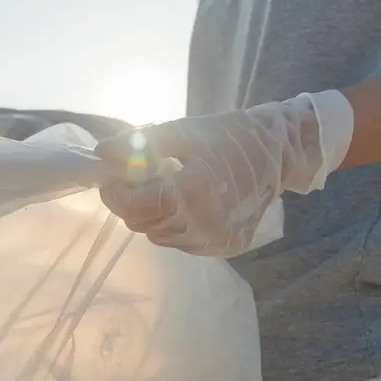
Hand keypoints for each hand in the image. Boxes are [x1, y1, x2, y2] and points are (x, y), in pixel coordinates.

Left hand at [95, 91, 352, 256]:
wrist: (280, 154)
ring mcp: (214, 240)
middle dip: (131, 203)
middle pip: (143, 224)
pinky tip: (185, 205)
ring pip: (160, 237)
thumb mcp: (183, 132)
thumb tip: (101, 153)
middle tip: (136, 181)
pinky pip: (183, 243)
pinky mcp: (224, 248)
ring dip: (153, 216)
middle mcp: (202, 224)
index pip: (133, 205)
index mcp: (191, 193)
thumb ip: (140, 144)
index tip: (111, 178)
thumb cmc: (229, 136)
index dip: (115, 193)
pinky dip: (175, 227)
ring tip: (164, 190)